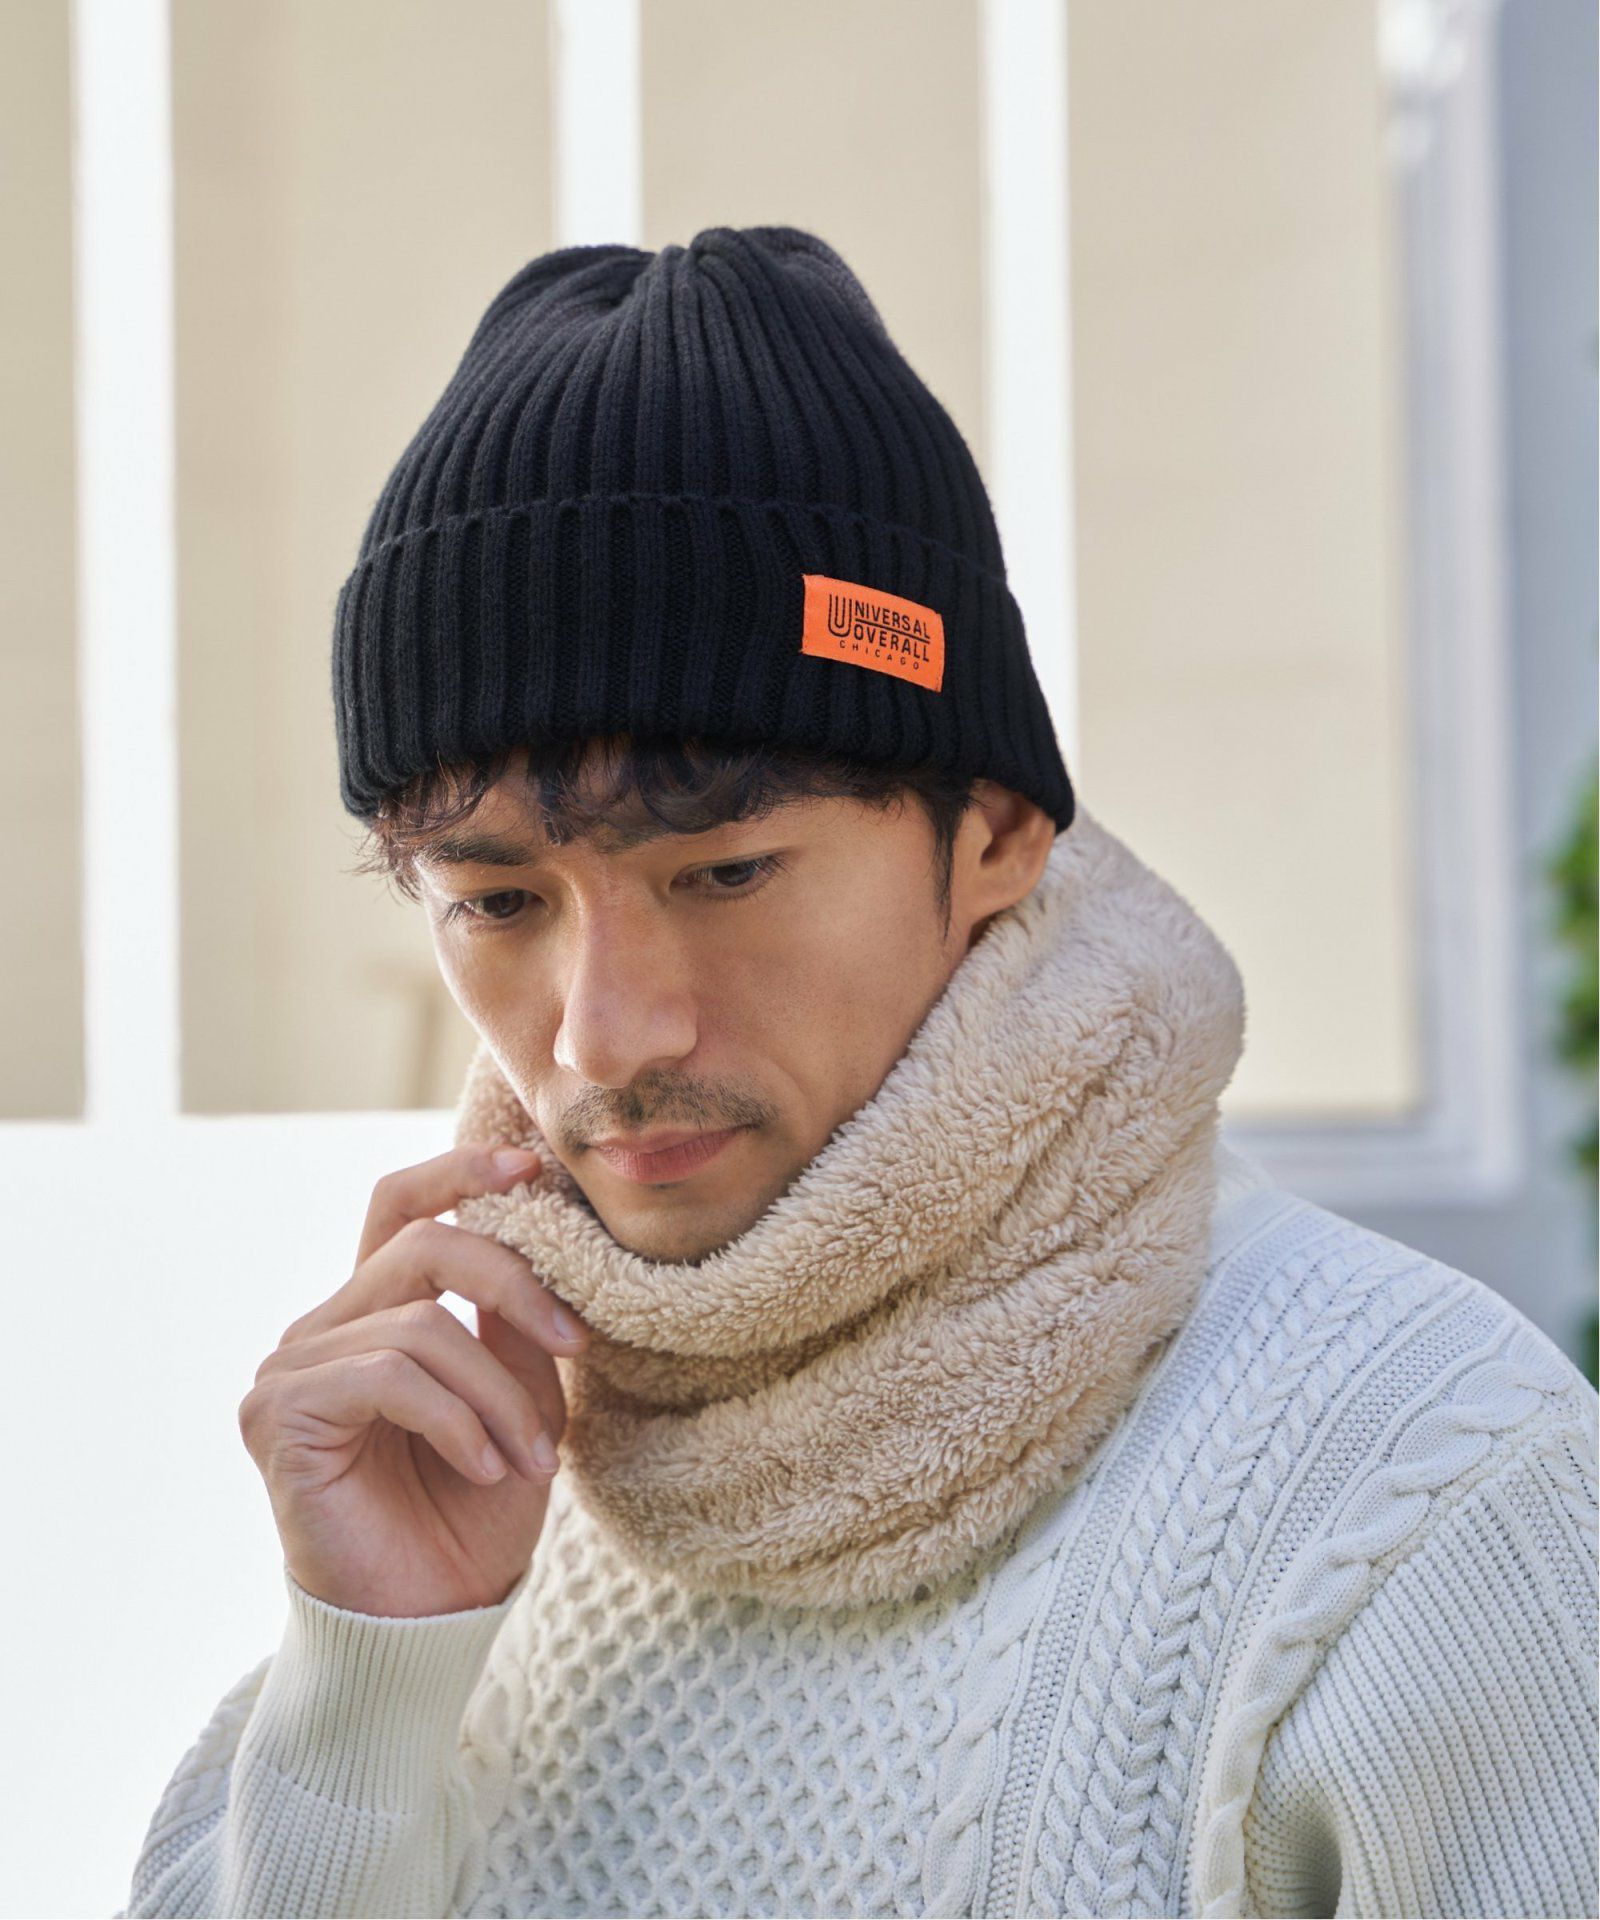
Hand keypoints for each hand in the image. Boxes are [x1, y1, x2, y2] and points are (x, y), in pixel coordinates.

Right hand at [236, 1143, 584, 1616]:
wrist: (429, 1623)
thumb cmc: (474, 1517)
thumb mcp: (522, 1403)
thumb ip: (517, 1326)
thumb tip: (539, 1244)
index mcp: (377, 1313)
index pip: (400, 1207)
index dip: (460, 1172)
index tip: (531, 1167)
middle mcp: (324, 1329)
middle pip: (423, 1245)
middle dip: (514, 1283)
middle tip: (576, 1340)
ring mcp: (291, 1369)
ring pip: (421, 1325)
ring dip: (498, 1392)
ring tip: (534, 1457)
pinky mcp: (276, 1415)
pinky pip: (389, 1377)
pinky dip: (457, 1420)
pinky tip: (485, 1467)